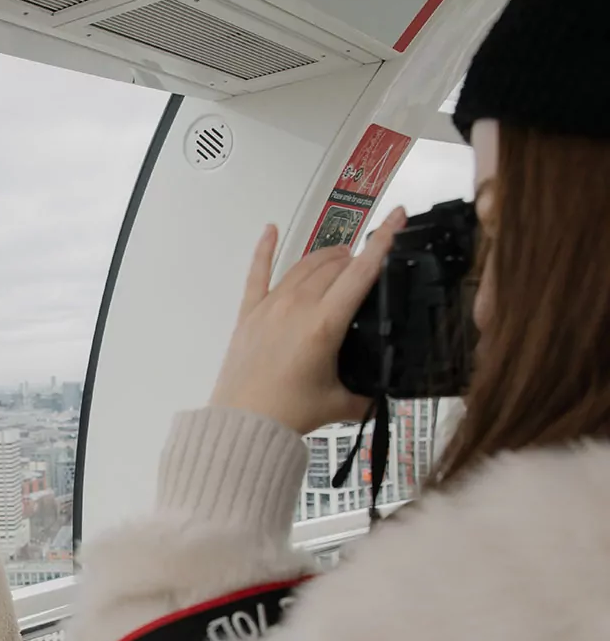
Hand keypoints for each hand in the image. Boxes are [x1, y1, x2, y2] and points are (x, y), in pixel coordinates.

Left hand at [209, 209, 407, 434]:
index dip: (383, 241)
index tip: (398, 217)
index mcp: (324, 323)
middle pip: (334, 266)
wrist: (243, 424)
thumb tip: (385, 393)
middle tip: (369, 266)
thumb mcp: (339, 404)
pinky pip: (257, 273)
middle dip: (356, 259)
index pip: (361, 273)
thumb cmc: (290, 413)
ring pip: (303, 266)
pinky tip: (270, 229)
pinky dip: (264, 250)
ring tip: (341, 257)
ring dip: (326, 257)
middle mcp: (297, 306)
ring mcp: (270, 306)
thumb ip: (367, 395)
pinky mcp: (248, 314)